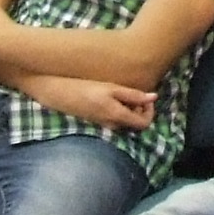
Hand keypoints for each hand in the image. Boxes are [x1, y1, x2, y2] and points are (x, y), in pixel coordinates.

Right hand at [22, 72, 156, 129]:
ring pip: (126, 122)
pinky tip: (112, 97)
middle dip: (140, 110)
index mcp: (118, 117)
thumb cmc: (85, 88)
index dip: (150, 111)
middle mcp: (113, 126)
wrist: (59, 94)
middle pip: (135, 124)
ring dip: (130, 109)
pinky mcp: (98, 122)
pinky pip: (116, 120)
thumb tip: (154, 97)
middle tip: (135, 93)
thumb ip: (134, 95)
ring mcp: (104, 125)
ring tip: (122, 93)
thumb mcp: (111, 88)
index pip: (144, 124)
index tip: (146, 98)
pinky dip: (120, 110)